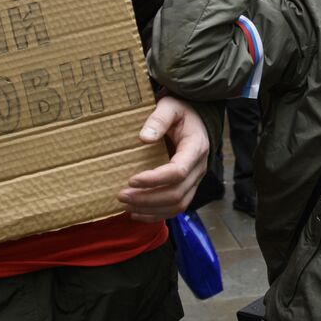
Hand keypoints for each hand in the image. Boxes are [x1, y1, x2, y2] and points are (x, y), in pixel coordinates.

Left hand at [119, 95, 209, 221]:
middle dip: (147, 199)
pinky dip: (156, 214)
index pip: (178, 172)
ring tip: (126, 205)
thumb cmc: (182, 111)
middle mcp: (199, 168)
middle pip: (176, 194)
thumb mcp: (170, 106)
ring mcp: (195, 180)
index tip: (131, 180)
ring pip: (177, 205)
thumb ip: (159, 119)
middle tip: (121, 195)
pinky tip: (137, 213)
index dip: (154, 180)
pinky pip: (176, 208)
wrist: (197, 118)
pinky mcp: (188, 187)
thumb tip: (144, 137)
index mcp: (196, 147)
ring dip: (150, 209)